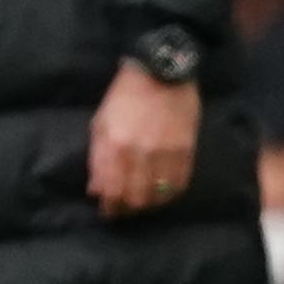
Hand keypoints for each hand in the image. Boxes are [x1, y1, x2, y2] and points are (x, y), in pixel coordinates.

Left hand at [90, 61, 198, 217]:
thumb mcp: (101, 123)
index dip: (110, 207)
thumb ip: (98, 158)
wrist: (162, 71)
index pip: (112, 191)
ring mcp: (166, 151)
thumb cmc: (125, 96)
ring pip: (158, 195)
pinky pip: (179, 182)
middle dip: (128, 210)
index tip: (108, 212)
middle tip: (125, 210)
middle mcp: (141, 152)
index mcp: (116, 145)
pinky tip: (164, 193)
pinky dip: (170, 194)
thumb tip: (96, 190)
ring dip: (149, 205)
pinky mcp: (186, 148)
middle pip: (136, 198)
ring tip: (144, 202)